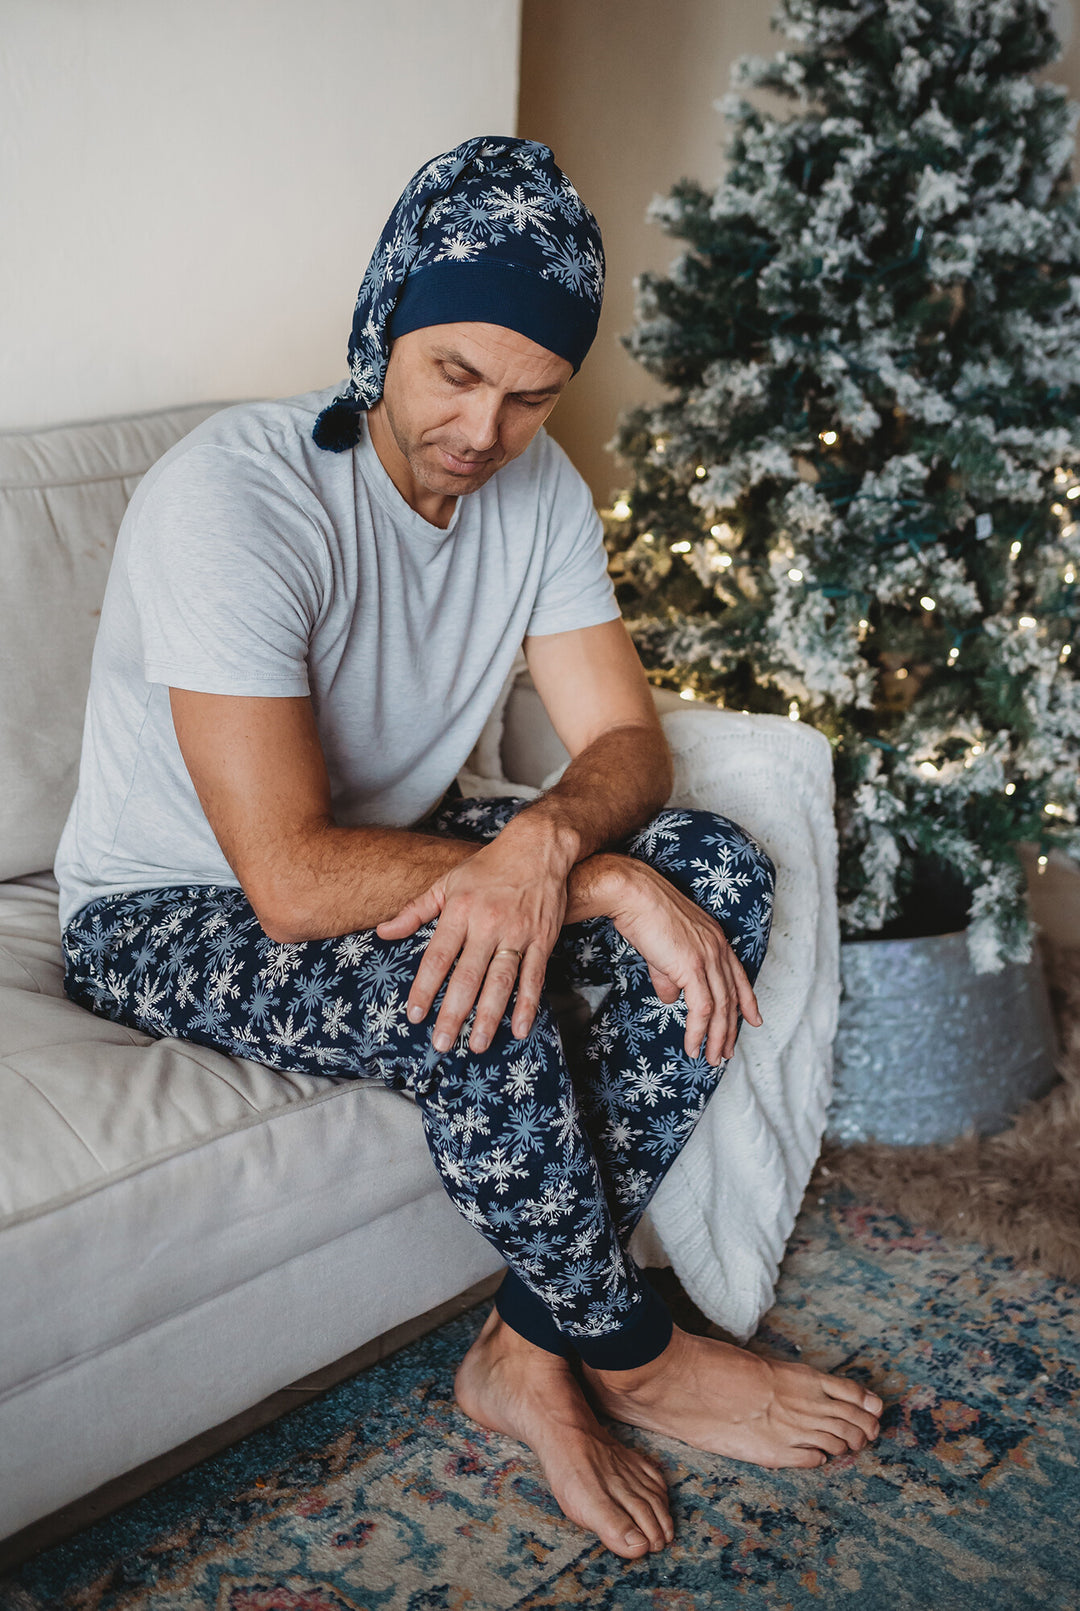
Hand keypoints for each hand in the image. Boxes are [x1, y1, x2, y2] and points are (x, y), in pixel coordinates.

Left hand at [376, 818, 573, 1053]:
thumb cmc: (487, 867)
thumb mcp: (446, 883)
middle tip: (442, 1043)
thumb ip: (414, 911)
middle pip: (467, 976)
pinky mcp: (542, 939)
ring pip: (501, 981)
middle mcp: (487, 924)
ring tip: (478, 1045)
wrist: (537, 848)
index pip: (438, 957)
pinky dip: (528, 1005)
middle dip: (453, 1012)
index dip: (425, 988)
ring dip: (489, 1016)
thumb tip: (382, 932)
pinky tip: (520, 1029)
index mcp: (460, 911)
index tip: (414, 1015)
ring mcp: (517, 933)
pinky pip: (534, 977)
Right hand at [607, 859, 761, 1065]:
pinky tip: (693, 1046)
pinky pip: (701, 1009)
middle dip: (731, 1029)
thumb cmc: (643, 914)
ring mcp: (708, 957)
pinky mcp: (692, 967)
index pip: (738, 976)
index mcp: (715, 939)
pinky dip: (699, 1032)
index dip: (747, 1001)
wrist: (633, 895)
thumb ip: (670, 976)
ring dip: (717, 1038)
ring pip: (720, 1008)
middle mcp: (718, 948)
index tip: (753, 1019)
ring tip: (711, 1058)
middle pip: (732, 997)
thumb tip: (672, 1000)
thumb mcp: (663, 950)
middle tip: (727, 1052)